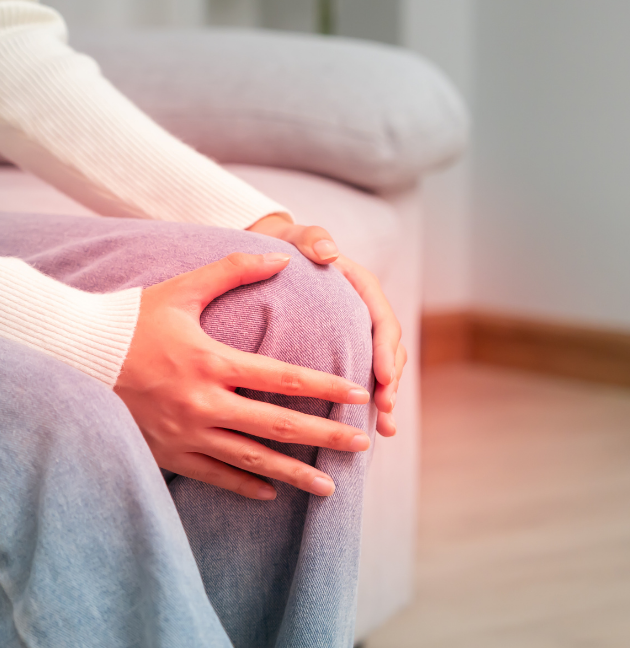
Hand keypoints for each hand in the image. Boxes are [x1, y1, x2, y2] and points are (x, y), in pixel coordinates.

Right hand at [114, 252, 371, 500]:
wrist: (76, 355)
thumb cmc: (131, 318)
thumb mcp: (182, 289)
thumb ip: (233, 269)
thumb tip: (281, 256)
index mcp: (211, 360)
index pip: (283, 377)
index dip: (325, 385)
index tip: (358, 392)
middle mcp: (203, 402)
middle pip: (278, 425)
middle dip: (325, 436)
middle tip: (361, 444)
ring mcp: (185, 433)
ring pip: (252, 461)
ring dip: (295, 474)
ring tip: (329, 488)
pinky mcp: (168, 453)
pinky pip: (215, 477)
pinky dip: (246, 486)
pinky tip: (271, 493)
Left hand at [246, 214, 405, 437]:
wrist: (275, 254)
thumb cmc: (287, 245)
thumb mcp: (297, 237)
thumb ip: (312, 239)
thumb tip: (328, 251)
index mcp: (361, 287)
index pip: (382, 320)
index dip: (385, 350)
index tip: (383, 376)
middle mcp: (366, 311)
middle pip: (389, 350)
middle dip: (390, 381)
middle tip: (384, 409)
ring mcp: (359, 332)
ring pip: (382, 368)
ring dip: (386, 397)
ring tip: (385, 428)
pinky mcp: (348, 347)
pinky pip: (364, 375)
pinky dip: (370, 401)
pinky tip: (373, 429)